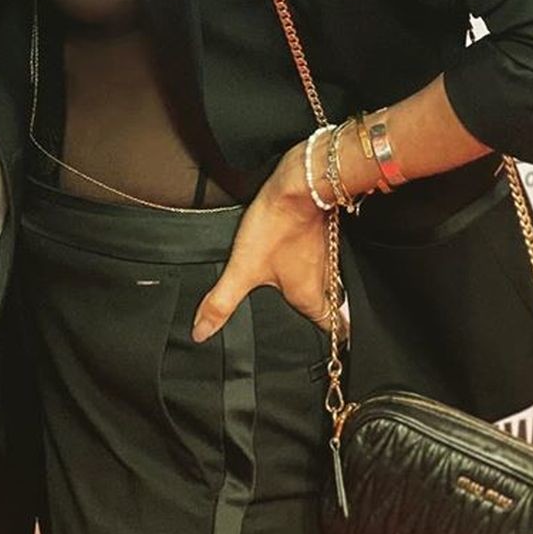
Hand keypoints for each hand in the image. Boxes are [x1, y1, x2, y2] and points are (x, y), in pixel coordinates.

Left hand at [192, 143, 333, 342]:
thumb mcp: (242, 268)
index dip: (331, 341)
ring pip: (328, 282)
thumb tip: (202, 331)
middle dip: (322, 316)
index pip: (331, 328)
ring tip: (300, 296)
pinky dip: (313, 265)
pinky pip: (323, 258)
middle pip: (330, 306)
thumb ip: (222, 302)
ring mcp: (326, 256)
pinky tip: (297, 259)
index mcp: (310, 296)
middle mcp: (325, 279)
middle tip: (310, 325)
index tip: (328, 350)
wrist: (299, 183)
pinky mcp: (322, 235)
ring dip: (318, 290)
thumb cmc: (277, 225)